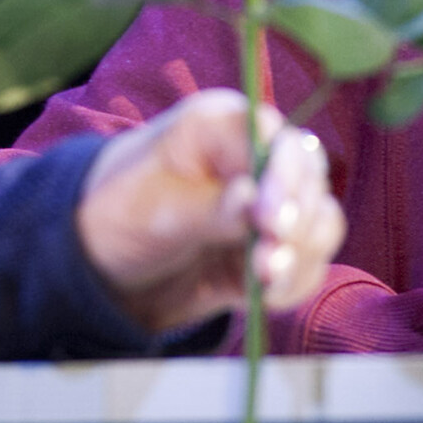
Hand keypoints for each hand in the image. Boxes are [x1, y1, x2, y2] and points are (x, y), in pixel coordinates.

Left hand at [75, 88, 343, 333]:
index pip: (277, 140)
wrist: (102, 261)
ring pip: (319, 223)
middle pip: (310, 181)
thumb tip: (253, 204)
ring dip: (300, 257)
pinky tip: (265, 296)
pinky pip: (306, 264)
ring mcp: (269, 205)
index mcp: (223, 127)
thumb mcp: (156, 209)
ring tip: (265, 281)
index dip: (284, 178)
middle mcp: (256, 160)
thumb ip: (209, 209)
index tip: (270, 221)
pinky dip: (293, 283)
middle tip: (267, 261)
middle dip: (296, 224)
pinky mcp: (272, 248)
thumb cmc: (120, 211)